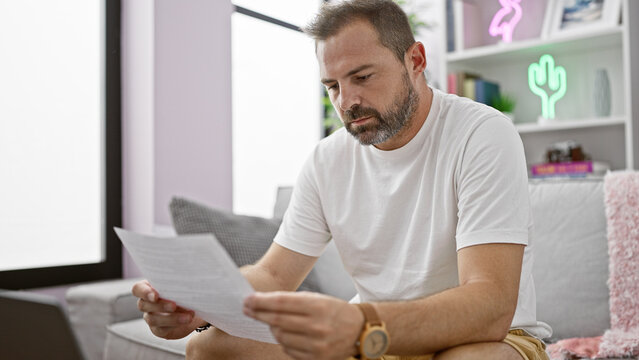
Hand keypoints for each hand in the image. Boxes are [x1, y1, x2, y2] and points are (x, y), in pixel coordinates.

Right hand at [131, 280, 204, 338]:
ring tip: (188, 316)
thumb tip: (190, 277)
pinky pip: (161, 329)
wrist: (194, 308)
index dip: (144, 292)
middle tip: (174, 305)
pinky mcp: (158, 329)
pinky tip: (187, 320)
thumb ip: (180, 281)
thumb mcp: (183, 284)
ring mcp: (151, 316)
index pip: (137, 289)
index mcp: (149, 287)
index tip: (156, 295)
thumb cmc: (186, 291)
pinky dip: (175, 325)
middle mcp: (146, 303)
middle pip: (143, 305)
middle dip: (160, 305)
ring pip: (152, 319)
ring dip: (171, 318)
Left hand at [243, 291, 363, 359]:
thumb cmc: (334, 311)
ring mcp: (317, 345)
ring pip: (280, 337)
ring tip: (274, 322)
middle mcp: (317, 326)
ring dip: (272, 328)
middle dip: (258, 313)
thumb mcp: (317, 299)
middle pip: (277, 320)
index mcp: (317, 306)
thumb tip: (261, 302)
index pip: (281, 303)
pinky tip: (287, 334)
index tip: (248, 299)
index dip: (261, 301)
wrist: (359, 330)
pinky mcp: (316, 358)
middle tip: (247, 308)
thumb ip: (292, 301)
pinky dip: (284, 341)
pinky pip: (288, 350)